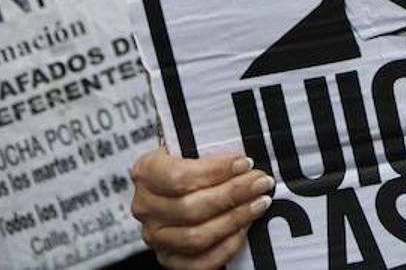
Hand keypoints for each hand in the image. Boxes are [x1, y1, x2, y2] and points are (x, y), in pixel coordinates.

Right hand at [130, 148, 273, 268]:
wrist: (176, 188)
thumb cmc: (189, 163)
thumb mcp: (191, 147)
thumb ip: (208, 149)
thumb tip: (243, 160)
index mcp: (146, 172)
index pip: (177, 176)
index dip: (215, 172)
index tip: (244, 163)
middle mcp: (144, 206)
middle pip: (191, 208)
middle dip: (233, 195)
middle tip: (261, 183)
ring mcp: (155, 236)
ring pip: (196, 237)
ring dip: (234, 219)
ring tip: (259, 203)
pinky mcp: (168, 259)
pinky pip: (199, 263)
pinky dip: (226, 247)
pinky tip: (244, 229)